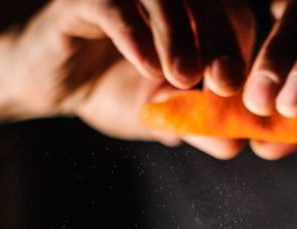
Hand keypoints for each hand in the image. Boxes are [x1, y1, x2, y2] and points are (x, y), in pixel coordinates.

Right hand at [4, 0, 255, 157]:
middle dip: (220, 41)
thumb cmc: (114, 91)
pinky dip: (134, 35)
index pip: (234, 18)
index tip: (243, 91)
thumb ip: (198, 127)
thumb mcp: (161, 116)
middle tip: (225, 82)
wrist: (53, 84)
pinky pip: (113, 6)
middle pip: (205, 0)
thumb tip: (235, 146)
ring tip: (183, 77)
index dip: (243, 51)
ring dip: (177, 34)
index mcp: (191, 14)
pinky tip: (146, 67)